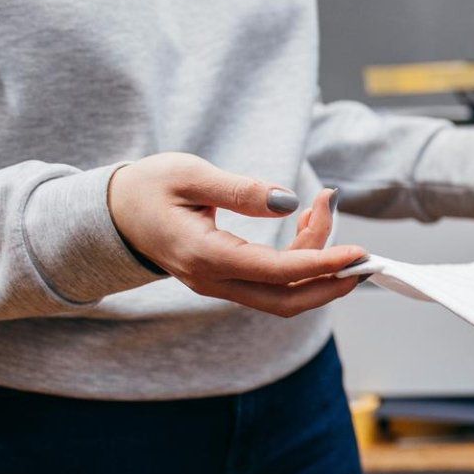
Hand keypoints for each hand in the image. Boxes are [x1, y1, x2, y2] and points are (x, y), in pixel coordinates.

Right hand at [107, 152, 365, 317]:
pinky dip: (300, 258)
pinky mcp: (227, 279)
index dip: (323, 263)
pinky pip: (272, 281)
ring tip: (324, 206)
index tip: (358, 251)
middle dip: (333, 280)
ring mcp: (220, 285)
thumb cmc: (146, 188)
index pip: (278, 272)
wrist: (109, 213)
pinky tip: (308, 220)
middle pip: (287, 300)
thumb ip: (240, 189)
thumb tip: (288, 201)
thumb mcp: (188, 174)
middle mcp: (214, 281)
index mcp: (205, 257)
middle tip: (364, 252)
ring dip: (317, 260)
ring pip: (283, 291)